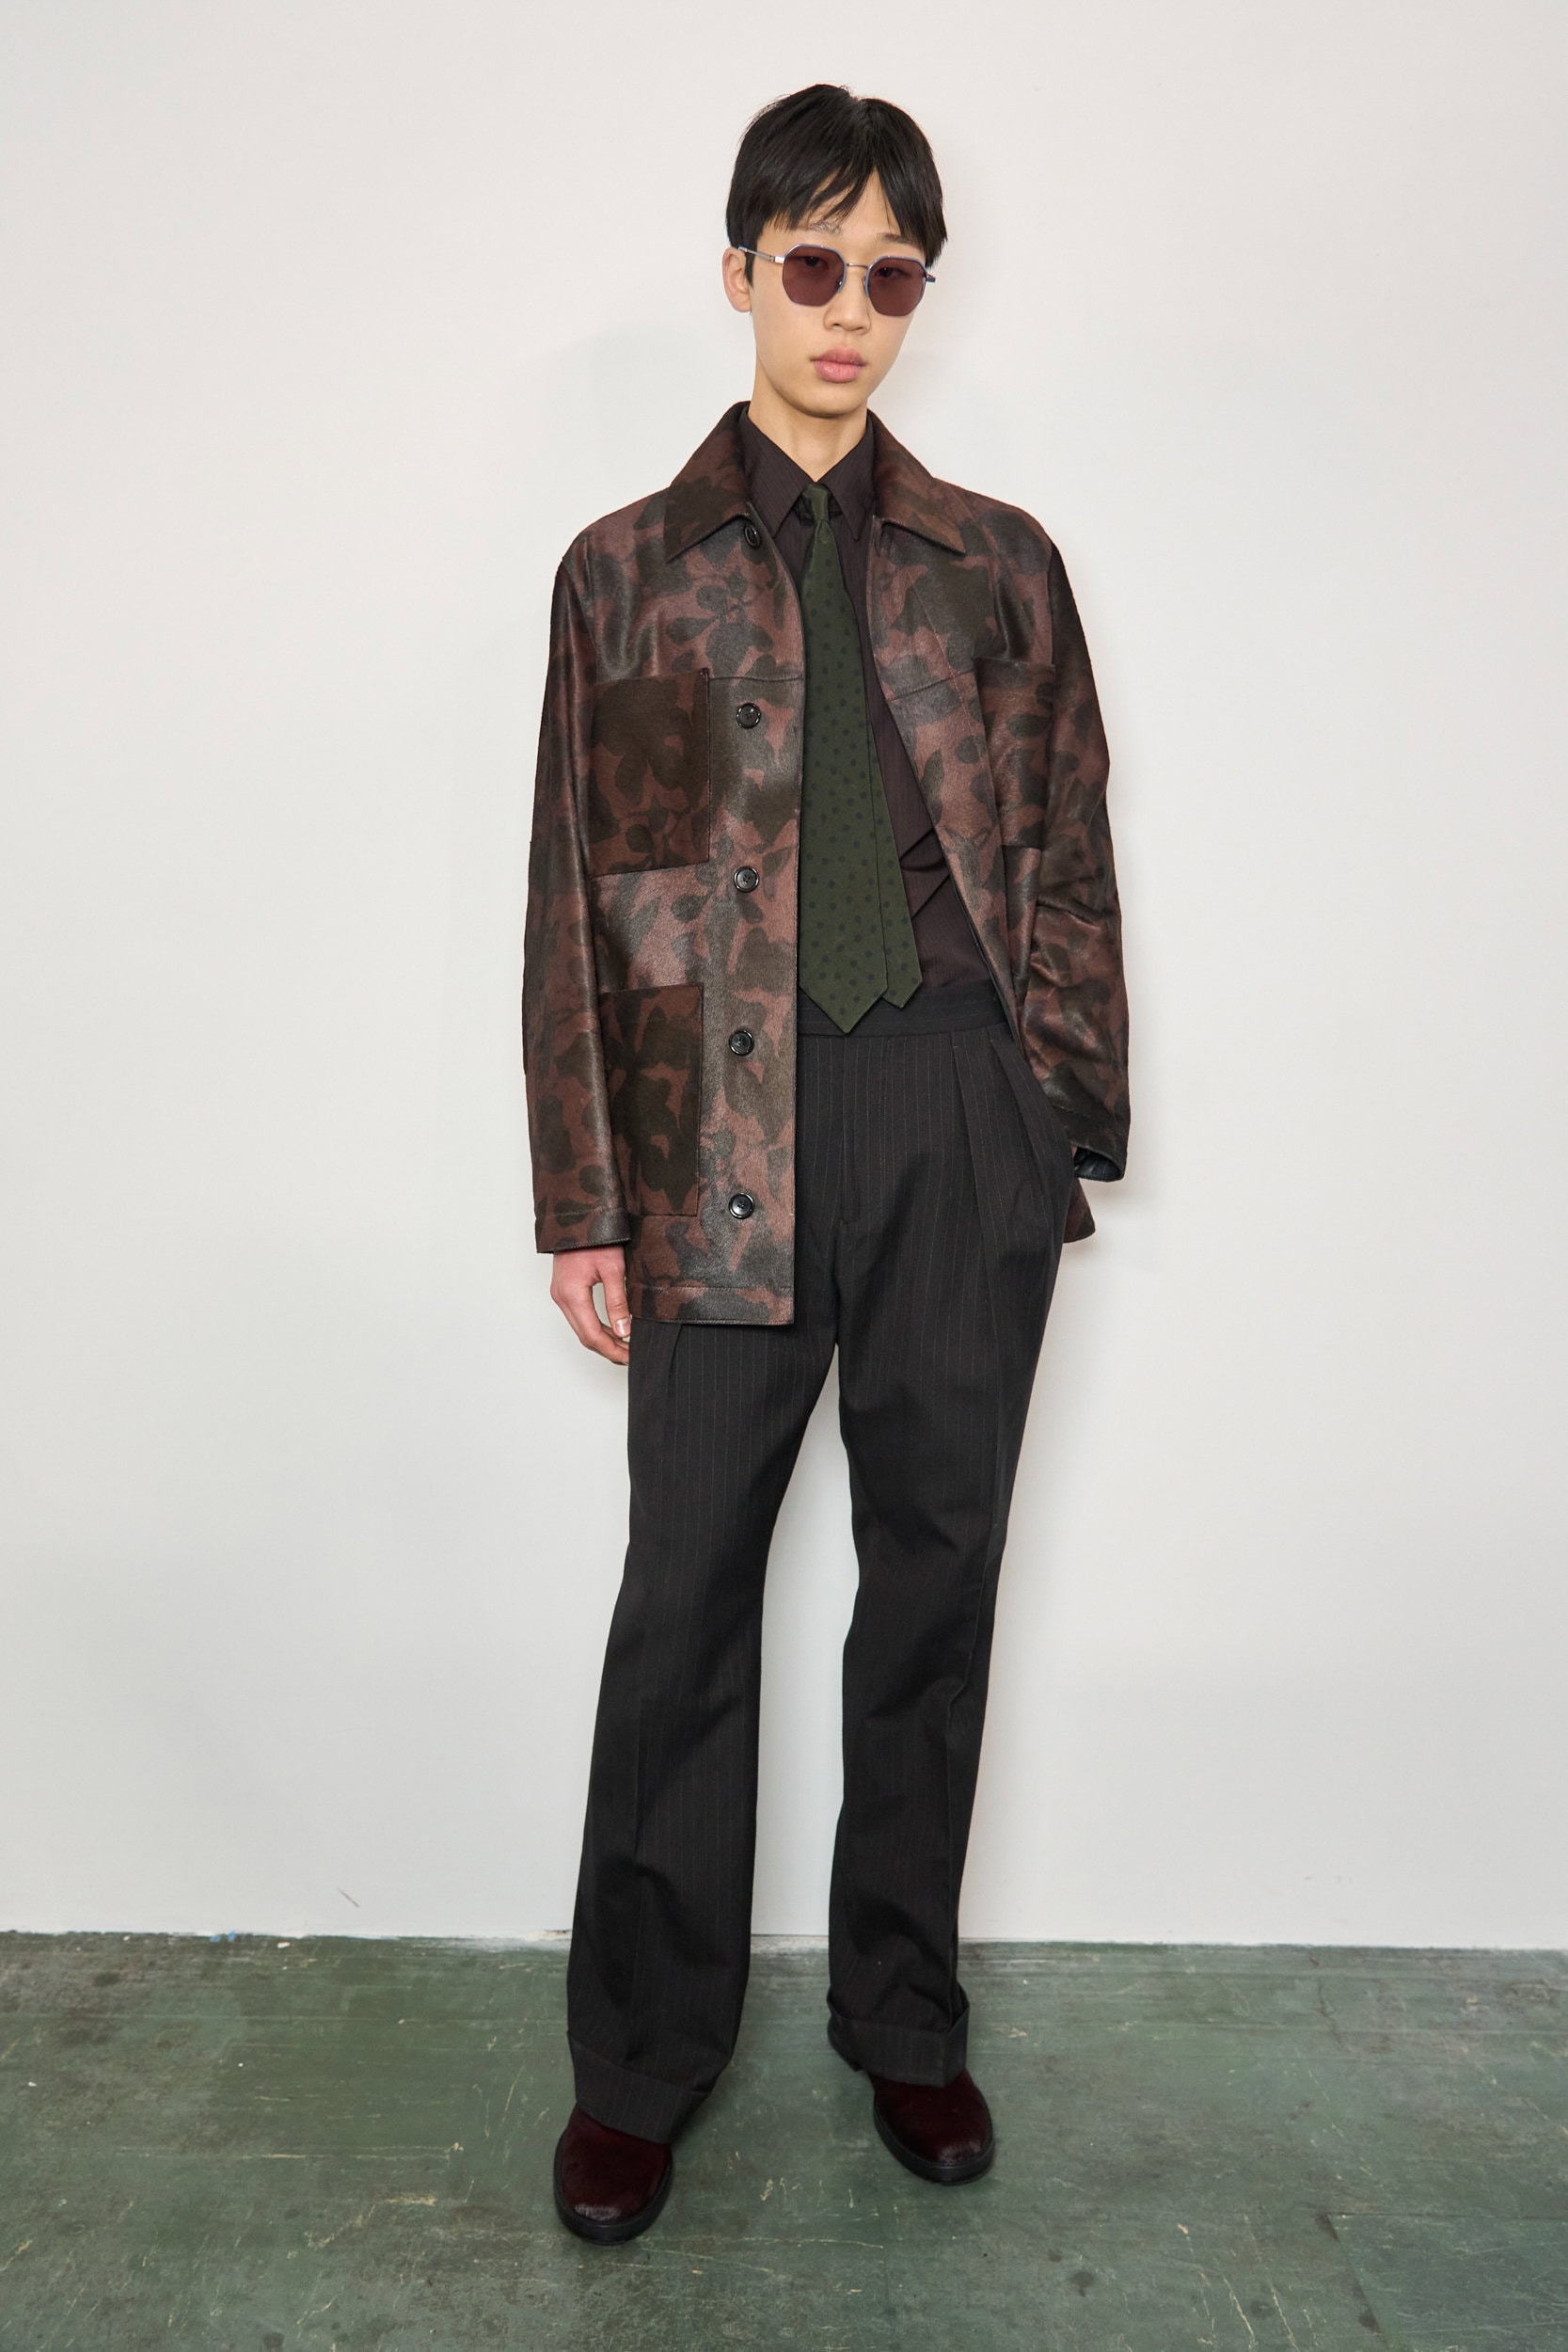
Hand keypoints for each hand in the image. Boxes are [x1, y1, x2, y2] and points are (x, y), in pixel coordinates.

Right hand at [550, 1244, 631, 1364]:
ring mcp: (560, 1294)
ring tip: (624, 1347)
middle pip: (585, 1336)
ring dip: (602, 1340)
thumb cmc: (595, 1235)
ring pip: (581, 1328)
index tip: (630, 1357)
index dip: (612, 1350)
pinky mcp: (564, 1289)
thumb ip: (617, 1302)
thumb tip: (623, 1331)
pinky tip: (611, 1330)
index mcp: (572, 1294)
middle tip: (630, 1356)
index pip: (592, 1335)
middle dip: (608, 1349)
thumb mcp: (613, 1268)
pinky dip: (595, 1327)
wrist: (578, 1215)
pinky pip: (578, 1317)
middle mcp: (562, 1297)